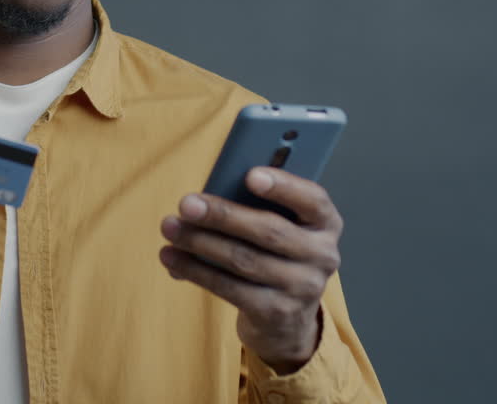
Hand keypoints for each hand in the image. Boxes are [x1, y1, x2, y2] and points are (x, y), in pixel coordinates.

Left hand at [159, 167, 342, 372]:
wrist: (288, 321)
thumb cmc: (276, 255)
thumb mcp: (282, 228)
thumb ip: (259, 208)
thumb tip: (207, 199)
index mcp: (326, 223)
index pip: (313, 200)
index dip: (283, 186)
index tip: (249, 175)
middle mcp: (322, 255)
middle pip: (268, 231)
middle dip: (222, 215)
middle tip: (186, 204)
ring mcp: (302, 288)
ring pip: (243, 259)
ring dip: (200, 242)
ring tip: (170, 228)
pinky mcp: (276, 313)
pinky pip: (229, 287)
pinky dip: (195, 270)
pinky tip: (171, 258)